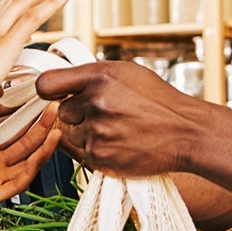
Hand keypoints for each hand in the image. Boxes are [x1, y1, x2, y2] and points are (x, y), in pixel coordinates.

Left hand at [0, 104, 62, 230]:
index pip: (9, 127)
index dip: (22, 112)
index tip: (33, 94)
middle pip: (24, 140)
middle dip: (40, 122)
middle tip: (52, 102)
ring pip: (28, 158)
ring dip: (44, 141)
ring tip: (56, 122)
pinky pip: (21, 180)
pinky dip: (35, 164)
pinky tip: (45, 148)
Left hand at [34, 60, 205, 176]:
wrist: (185, 132)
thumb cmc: (157, 100)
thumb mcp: (126, 72)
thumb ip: (91, 76)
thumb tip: (60, 82)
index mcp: (99, 77)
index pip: (46, 84)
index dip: (50, 91)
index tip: (57, 95)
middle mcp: (95, 103)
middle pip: (61, 112)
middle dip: (78, 113)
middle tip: (105, 113)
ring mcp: (97, 133)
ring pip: (72, 135)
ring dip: (87, 133)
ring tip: (117, 129)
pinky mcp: (101, 158)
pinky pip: (83, 154)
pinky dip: (98, 150)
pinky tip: (120, 142)